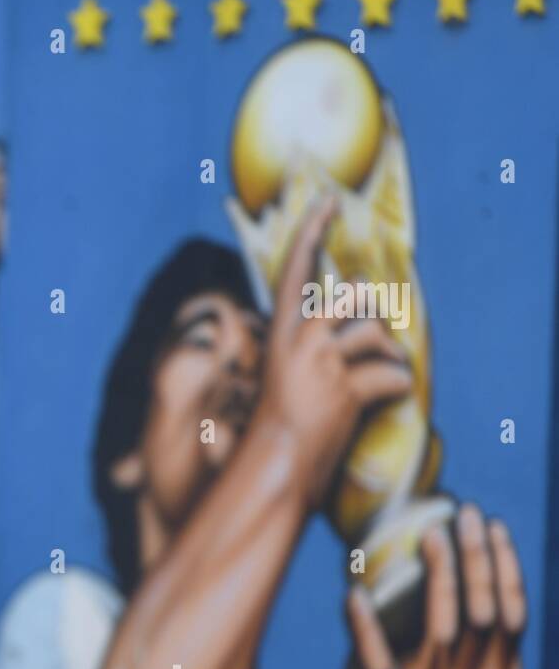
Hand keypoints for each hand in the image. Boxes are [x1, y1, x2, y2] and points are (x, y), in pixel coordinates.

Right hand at [250, 195, 412, 508]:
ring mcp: (322, 363)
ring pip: (374, 334)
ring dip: (390, 355)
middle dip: (373, 314)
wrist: (273, 466)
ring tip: (388, 371)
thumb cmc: (273, 429)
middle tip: (375, 336)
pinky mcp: (346, 388)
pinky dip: (396, 386)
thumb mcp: (280, 379)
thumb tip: (340, 333)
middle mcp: (298, 340)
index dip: (313, 233)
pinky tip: (390, 397)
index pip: (295, 271)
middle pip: (353, 299)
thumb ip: (304, 351)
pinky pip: (388, 374)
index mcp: (278, 334)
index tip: (330, 201)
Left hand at [346, 504, 524, 668]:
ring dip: (437, 577)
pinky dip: (364, 628)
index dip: (504, 568)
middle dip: (477, 558)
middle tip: (467, 514)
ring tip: (431, 534)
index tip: (495, 529)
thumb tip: (506, 621)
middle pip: (480, 609)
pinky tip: (354, 595)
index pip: (509, 612)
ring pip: (439, 625)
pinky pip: (376, 660)